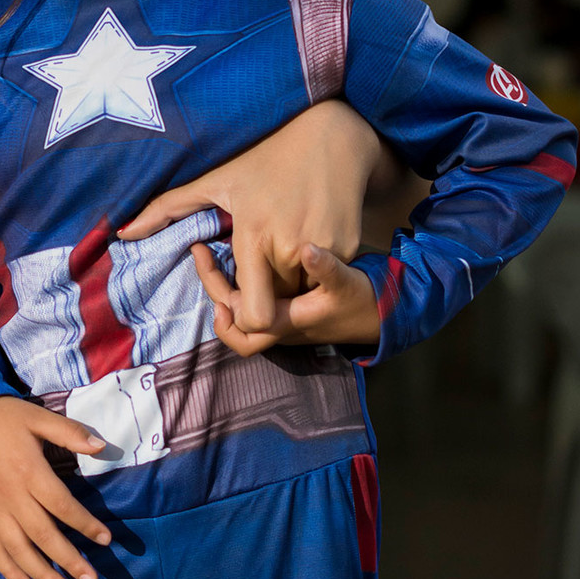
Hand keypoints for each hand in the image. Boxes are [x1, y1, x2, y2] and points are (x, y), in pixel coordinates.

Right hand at [0, 396, 112, 578]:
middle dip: (69, 560)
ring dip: (41, 573)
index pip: (62, 505)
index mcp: (29, 471)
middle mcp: (11, 496)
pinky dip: (8, 570)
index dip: (85, 524)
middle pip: (43, 535)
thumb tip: (102, 446)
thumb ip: (70, 433)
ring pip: (18, 548)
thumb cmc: (3, 418)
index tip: (106, 540)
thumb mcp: (37, 417)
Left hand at [119, 99, 382, 335]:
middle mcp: (291, 249)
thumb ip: (167, 208)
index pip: (254, 315)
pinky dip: (309, 273)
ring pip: (300, 299)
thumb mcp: (217, 178)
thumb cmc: (265, 157)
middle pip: (276, 310)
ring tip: (275, 251)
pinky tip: (300, 238)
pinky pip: (322, 281)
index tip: (230, 285)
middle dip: (261, 299)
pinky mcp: (349, 250)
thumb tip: (122, 232)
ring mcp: (324, 252)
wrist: (333, 137)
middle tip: (251, 270)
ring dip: (285, 288)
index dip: (240, 312)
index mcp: (255, 235)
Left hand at [192, 240, 379, 356]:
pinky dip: (238, 281)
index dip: (221, 307)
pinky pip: (251, 298)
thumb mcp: (346, 282)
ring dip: (223, 284)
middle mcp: (277, 325)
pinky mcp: (284, 305)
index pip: (242, 328)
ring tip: (211, 251)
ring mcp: (279, 317)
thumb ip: (328, 268)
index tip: (209, 266)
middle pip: (232, 318)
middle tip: (201, 252)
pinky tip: (233, 254)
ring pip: (240, 309)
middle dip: (213, 288)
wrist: (378, 314)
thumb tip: (308, 250)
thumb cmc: (360, 301)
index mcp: (285, 322)